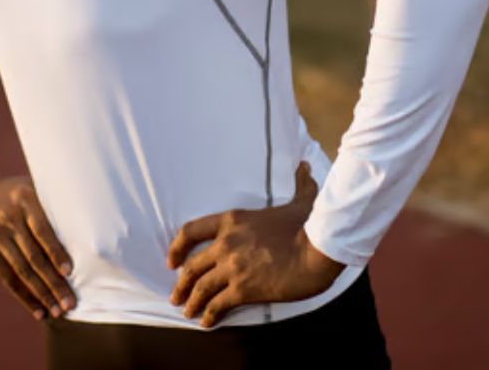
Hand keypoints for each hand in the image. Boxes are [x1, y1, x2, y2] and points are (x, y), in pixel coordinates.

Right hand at [0, 171, 75, 321]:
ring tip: (57, 311)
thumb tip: (81, 227)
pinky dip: (23, 295)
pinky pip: (6, 276)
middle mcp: (9, 217)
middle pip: (34, 255)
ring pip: (21, 270)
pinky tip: (37, 309)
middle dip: (53, 282)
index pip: (43, 230)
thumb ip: (48, 203)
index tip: (70, 272)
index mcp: (25, 197)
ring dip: (41, 293)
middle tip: (70, 302)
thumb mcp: (26, 186)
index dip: (56, 252)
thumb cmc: (9, 191)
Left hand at [166, 161, 345, 328]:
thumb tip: (304, 166)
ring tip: (187, 312)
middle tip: (176, 295)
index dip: (177, 246)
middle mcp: (226, 243)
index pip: (192, 230)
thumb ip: (299, 184)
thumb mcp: (300, 201)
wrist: (316, 250)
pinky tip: (207, 322)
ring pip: (201, 287)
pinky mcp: (243, 289)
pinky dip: (209, 315)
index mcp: (233, 220)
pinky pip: (218, 304)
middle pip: (192, 265)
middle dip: (181, 283)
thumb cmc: (307, 225)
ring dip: (191, 302)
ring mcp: (233, 267)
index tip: (171, 260)